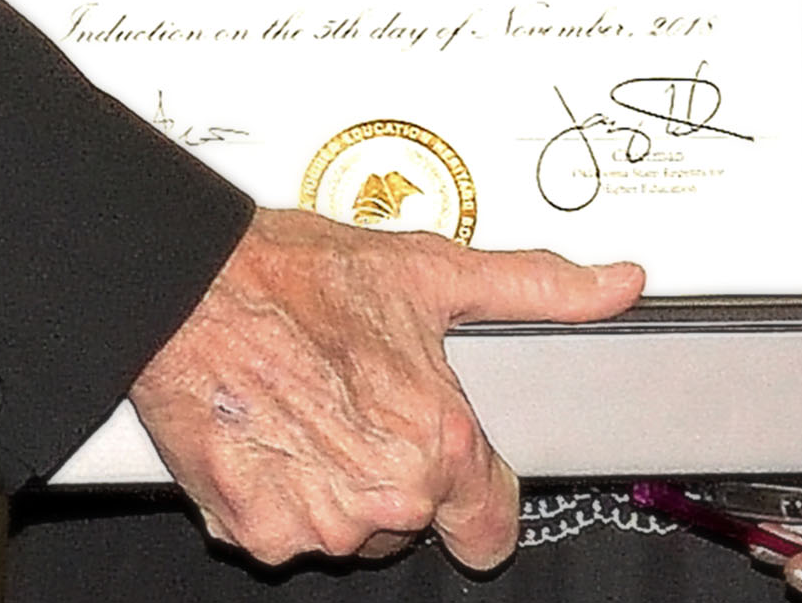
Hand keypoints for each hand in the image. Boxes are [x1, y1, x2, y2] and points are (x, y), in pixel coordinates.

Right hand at [129, 207, 641, 566]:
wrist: (187, 290)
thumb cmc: (295, 277)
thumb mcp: (430, 270)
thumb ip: (535, 288)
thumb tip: (614, 285)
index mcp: (436, 441)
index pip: (492, 525)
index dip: (480, 498)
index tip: (465, 480)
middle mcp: (383, 494)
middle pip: (416, 519)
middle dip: (399, 471)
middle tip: (363, 402)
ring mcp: (317, 522)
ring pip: (353, 528)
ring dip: (341, 485)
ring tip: (315, 408)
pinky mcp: (256, 531)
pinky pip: (289, 530)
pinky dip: (284, 493)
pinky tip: (275, 432)